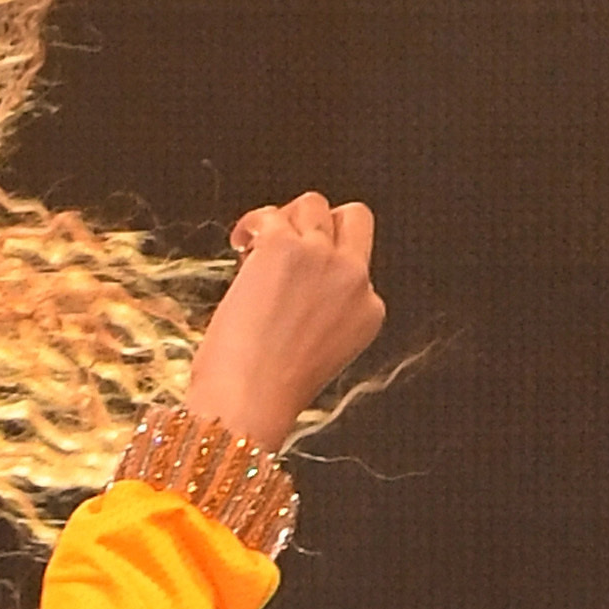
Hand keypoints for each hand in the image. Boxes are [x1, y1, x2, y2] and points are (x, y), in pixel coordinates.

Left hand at [178, 195, 382, 454]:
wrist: (249, 404)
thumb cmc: (267, 395)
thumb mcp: (315, 356)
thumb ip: (318, 315)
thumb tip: (287, 284)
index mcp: (369, 311)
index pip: (356, 267)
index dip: (321, 269)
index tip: (293, 290)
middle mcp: (354, 279)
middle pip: (354, 218)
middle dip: (322, 223)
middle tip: (287, 245)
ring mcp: (321, 259)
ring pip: (313, 204)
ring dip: (284, 219)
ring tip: (255, 248)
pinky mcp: (284, 247)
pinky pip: (270, 213)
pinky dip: (252, 224)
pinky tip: (239, 244)